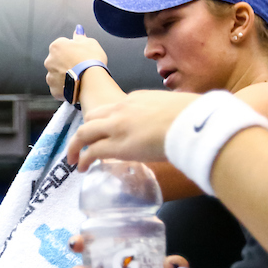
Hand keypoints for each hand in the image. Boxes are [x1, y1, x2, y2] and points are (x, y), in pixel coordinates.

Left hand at [44, 31, 107, 99]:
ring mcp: (50, 76)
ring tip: (79, 78)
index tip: (80, 55)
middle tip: (80, 67)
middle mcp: (49, 60)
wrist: (92, 81)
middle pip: (57, 60)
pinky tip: (75, 86)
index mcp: (56, 46)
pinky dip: (65, 88)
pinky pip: (59, 87)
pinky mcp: (54, 89)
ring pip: (57, 75)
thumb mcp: (90, 42)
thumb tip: (78, 30)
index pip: (62, 45)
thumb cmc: (91, 60)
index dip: (73, 50)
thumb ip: (80, 36)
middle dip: (66, 63)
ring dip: (65, 75)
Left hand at [66, 89, 197, 171]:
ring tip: (73, 158)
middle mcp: (121, 109)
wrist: (191, 122)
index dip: (108, 121)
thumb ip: (172, 113)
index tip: (108, 131)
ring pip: (85, 133)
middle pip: (93, 117)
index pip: (115, 108)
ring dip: (76, 145)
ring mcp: (117, 126)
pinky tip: (82, 168)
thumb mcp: (178, 106)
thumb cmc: (194, 116)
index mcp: (137, 99)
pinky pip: (91, 152)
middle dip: (85, 130)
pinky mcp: (116, 145)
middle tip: (82, 143)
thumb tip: (184, 121)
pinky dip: (83, 159)